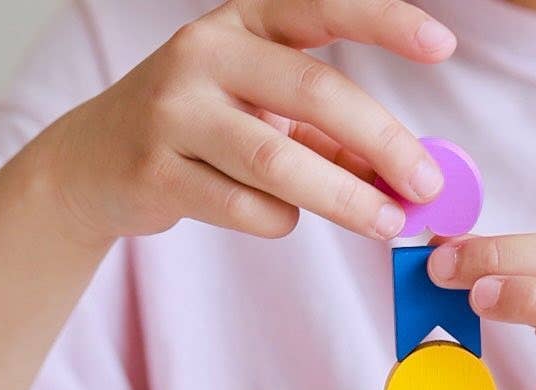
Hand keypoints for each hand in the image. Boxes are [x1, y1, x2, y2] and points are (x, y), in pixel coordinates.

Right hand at [44, 0, 455, 244]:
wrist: (92, 164)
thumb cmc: (193, 130)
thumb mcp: (253, 108)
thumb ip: (319, 131)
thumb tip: (399, 170)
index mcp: (237, 22)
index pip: (320, 5)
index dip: (384, 20)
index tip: (443, 45)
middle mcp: (202, 54)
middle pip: (313, 94)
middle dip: (381, 144)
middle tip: (425, 185)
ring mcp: (173, 112)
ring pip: (278, 161)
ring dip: (343, 198)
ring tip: (385, 223)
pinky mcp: (156, 172)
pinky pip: (243, 206)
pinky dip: (278, 220)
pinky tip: (282, 217)